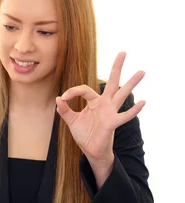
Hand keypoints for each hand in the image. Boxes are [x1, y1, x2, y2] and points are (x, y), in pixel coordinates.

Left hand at [55, 52, 144, 179]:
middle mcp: (104, 104)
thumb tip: (58, 99)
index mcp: (94, 102)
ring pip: (122, 94)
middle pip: (112, 83)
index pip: (84, 90)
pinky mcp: (113, 123)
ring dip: (131, 83)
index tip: (63, 99)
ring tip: (141, 71)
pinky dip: (133, 110)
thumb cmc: (84, 134)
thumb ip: (64, 110)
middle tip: (123, 52)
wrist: (90, 150)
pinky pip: (124, 116)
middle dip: (116, 67)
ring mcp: (110, 112)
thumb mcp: (71, 120)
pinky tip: (143, 102)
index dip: (72, 92)